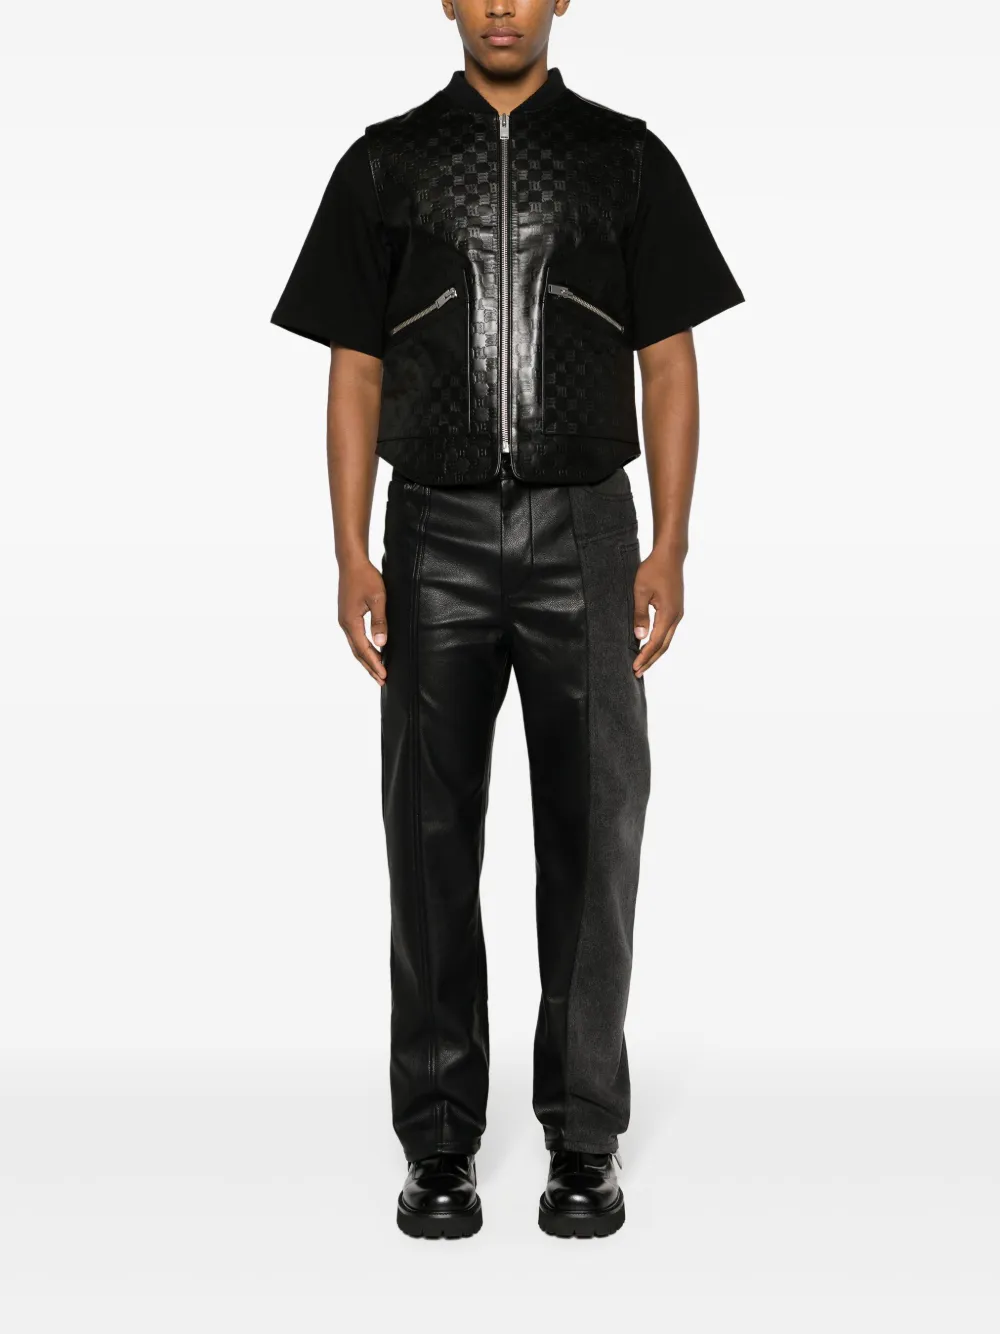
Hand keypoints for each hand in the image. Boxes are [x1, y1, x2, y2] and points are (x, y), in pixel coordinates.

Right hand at [338, 556, 387, 685]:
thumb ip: (380, 621)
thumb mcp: (378, 598)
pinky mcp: (347, 616)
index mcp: (351, 622)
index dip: (374, 664)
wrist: (351, 563)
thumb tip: (381, 644)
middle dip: (369, 667)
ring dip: (366, 659)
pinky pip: (355, 638)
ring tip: (377, 671)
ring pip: (355, 646)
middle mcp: (345, 624)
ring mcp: (344, 620)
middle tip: (382, 681)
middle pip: (357, 652)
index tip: (384, 676)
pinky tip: (371, 651)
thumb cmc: (366, 577)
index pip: (363, 649)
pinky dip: (363, 649)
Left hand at [632, 547, 684, 676]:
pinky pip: (667, 631)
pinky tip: (649, 645)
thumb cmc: (653, 570)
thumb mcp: (640, 591)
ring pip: (667, 639)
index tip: (635, 667)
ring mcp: (677, 613)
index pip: (655, 642)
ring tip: (642, 663)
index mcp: (668, 614)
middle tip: (637, 673)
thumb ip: (640, 614)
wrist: (670, 555)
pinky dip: (658, 642)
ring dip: (655, 652)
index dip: (645, 657)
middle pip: (664, 646)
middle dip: (650, 660)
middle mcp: (676, 617)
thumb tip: (640, 637)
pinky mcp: (675, 609)